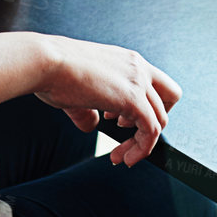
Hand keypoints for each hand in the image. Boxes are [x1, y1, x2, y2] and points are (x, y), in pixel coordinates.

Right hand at [32, 36, 181, 166]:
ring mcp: (138, 81)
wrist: (46, 61)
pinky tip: (124, 157)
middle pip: (170, 98)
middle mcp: (138, 66)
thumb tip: (91, 125)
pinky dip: (142, 148)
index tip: (118, 121)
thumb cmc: (53, 70)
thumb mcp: (77, 90)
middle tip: (128, 134)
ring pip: (162, 119)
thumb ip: (88, 108)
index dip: (142, 106)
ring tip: (122, 154)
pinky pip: (151, 131)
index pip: (153, 84)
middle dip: (153, 121)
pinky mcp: (133, 99)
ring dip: (143, 142)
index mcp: (126, 60)